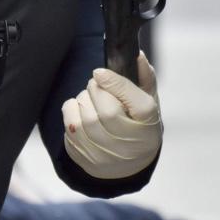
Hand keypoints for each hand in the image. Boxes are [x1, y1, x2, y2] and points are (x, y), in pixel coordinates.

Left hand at [62, 51, 161, 178]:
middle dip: (96, 90)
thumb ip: (145, 78)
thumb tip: (137, 54)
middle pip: (107, 110)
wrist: (127, 165)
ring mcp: (105, 154)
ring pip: (85, 118)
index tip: (100, 72)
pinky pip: (70, 127)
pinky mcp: (84, 158)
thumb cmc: (138, 126)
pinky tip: (81, 111)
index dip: (115, 84)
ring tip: (91, 100)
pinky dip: (72, 111)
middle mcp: (128, 143)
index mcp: (149, 125)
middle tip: (97, 84)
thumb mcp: (148, 102)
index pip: (135, 102)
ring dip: (83, 100)